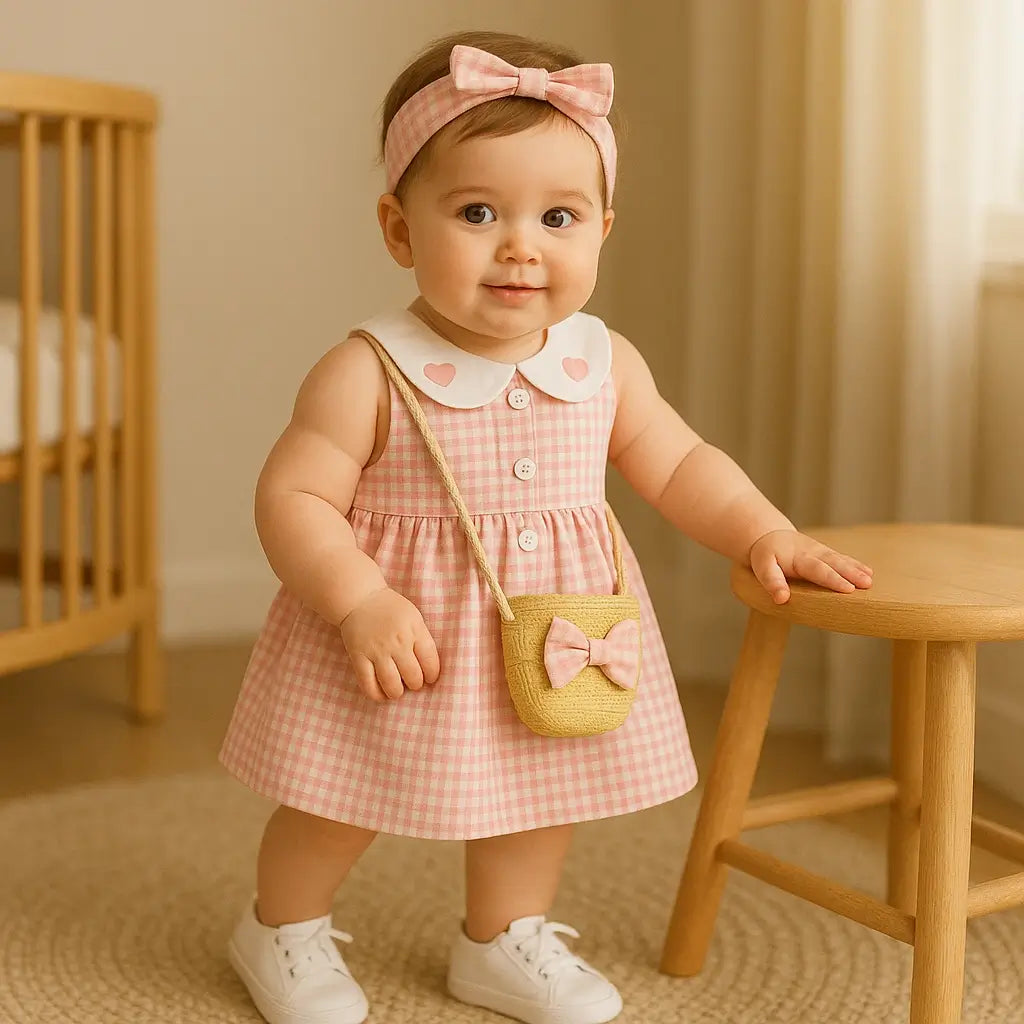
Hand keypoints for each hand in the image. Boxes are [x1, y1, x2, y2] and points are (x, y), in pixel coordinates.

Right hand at [339, 588, 440, 702]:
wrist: (360, 598)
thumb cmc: (391, 608)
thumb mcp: (414, 617)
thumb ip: (422, 638)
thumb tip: (428, 667)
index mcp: (414, 630)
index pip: (430, 661)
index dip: (432, 674)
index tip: (429, 678)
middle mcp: (397, 642)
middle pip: (413, 676)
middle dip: (415, 684)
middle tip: (412, 682)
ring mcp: (377, 651)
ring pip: (392, 685)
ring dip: (397, 692)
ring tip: (397, 690)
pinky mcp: (359, 657)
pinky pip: (368, 684)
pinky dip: (376, 695)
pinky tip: (381, 695)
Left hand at [748, 529, 872, 604]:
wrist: (770, 536)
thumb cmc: (766, 556)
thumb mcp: (763, 567)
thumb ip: (772, 582)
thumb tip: (781, 599)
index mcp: (798, 558)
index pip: (818, 570)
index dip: (833, 579)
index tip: (848, 589)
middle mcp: (813, 553)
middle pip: (834, 563)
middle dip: (851, 573)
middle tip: (866, 584)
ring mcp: (821, 551)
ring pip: (840, 560)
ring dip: (856, 569)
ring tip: (870, 580)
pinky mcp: (826, 553)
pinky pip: (842, 558)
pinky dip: (855, 564)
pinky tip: (869, 572)